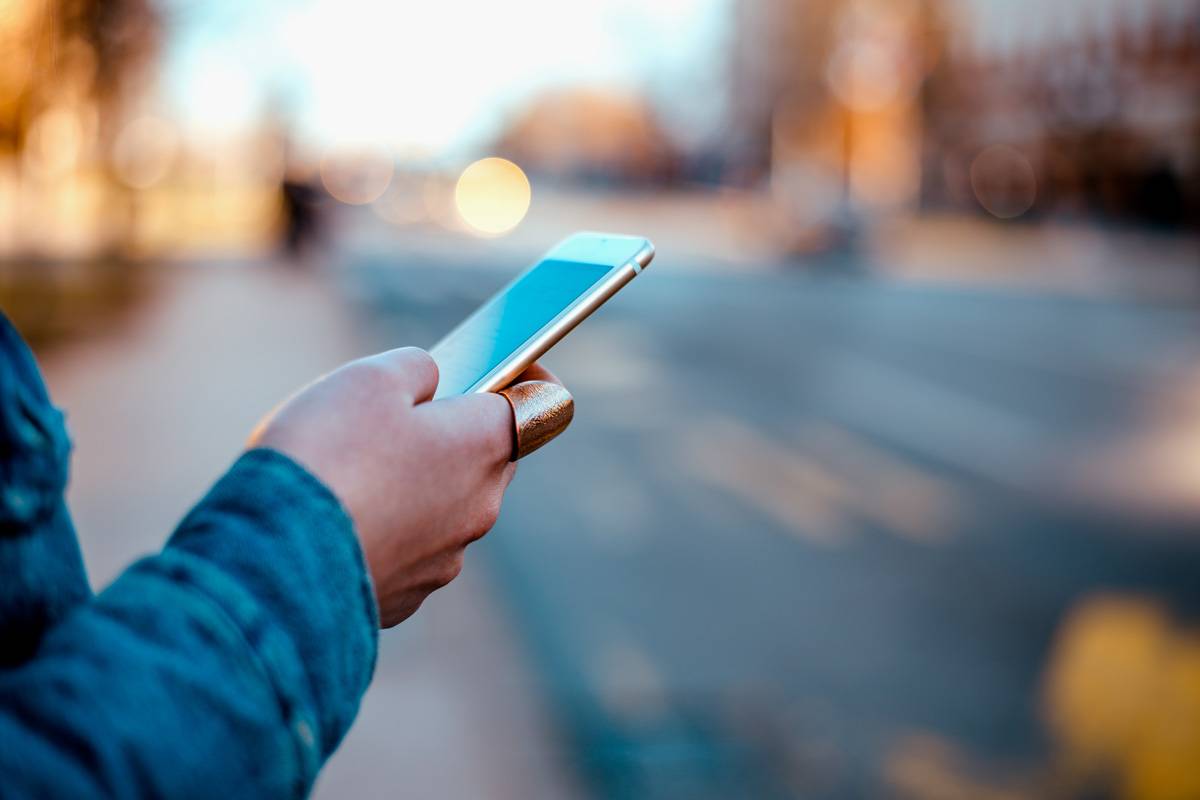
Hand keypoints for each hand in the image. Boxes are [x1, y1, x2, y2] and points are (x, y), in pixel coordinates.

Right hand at [249, 348, 563, 626]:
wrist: (268, 562)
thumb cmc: (325, 456)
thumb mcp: (369, 378)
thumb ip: (416, 368)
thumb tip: (433, 380)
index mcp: (484, 446)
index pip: (543, 406)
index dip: (530, 378)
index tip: (510, 365)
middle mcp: (479, 507)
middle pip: (488, 456)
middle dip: (456, 432)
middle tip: (402, 412)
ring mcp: (444, 559)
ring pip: (445, 505)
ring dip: (418, 483)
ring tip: (355, 465)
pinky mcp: (405, 597)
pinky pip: (407, 549)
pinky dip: (387, 529)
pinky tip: (340, 517)